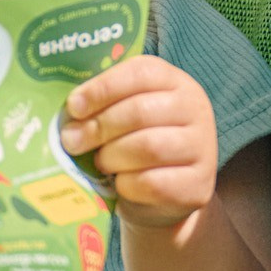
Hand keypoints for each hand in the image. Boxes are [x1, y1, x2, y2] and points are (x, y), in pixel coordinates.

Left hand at [60, 54, 218, 228]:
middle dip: (98, 127)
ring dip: (111, 157)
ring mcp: (202, 148)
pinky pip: (152, 183)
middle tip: (72, 141)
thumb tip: (69, 119)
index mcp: (175, 82)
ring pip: (147, 147)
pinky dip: (127, 185)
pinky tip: (120, 184)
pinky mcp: (197, 185)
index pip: (140, 73)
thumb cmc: (135, 147)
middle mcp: (196, 109)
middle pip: (140, 111)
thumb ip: (101, 107)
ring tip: (100, 162)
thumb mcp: (122, 117)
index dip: (102, 88)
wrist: (163, 197)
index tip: (74, 107)